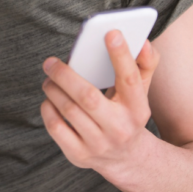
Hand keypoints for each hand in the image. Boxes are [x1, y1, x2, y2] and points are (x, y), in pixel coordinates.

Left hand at [40, 30, 160, 169]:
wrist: (126, 158)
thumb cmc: (128, 114)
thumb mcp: (141, 92)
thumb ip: (145, 65)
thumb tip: (144, 43)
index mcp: (138, 109)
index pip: (129, 78)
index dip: (121, 55)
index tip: (110, 33)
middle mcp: (120, 129)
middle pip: (88, 97)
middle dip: (65, 75)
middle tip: (50, 62)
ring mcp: (98, 144)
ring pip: (68, 110)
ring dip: (53, 89)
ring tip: (49, 78)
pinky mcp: (78, 155)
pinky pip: (55, 127)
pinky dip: (48, 108)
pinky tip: (50, 99)